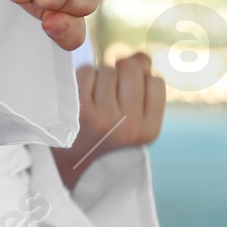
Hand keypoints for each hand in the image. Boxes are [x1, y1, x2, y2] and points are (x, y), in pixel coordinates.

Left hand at [52, 52, 164, 191]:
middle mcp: (128, 125)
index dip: (142, 82)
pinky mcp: (77, 111)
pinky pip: (86, 72)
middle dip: (121, 74)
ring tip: (94, 101)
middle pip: (131, 69)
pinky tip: (81, 98)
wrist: (70, 169)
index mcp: (149, 130)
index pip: (156, 82)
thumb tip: (141, 57)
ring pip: (107, 69)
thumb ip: (143, 86)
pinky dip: (83, 79)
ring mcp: (102, 118)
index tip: (129, 97)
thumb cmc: (105, 140)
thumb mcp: (133, 123)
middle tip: (109, 95)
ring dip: (99, 78)